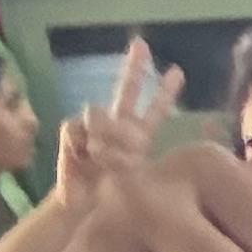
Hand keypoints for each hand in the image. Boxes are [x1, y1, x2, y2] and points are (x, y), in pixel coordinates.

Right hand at [53, 36, 181, 203]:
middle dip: (134, 68)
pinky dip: (80, 143)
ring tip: (101, 161)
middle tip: (141, 44)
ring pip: (97, 111)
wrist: (84, 208)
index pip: (154, 110)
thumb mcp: (132, 179)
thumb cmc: (113, 199)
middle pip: (126, 91)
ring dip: (101, 137)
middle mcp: (118, 126)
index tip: (177, 71)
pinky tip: (82, 156)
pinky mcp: (73, 131)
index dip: (164, 91)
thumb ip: (125, 150)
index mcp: (138, 137)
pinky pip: (76, 127)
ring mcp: (94, 127)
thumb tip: (105, 123)